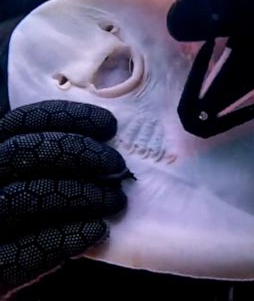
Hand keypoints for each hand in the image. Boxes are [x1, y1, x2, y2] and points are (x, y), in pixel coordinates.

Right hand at [0, 100, 127, 297]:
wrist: (0, 265)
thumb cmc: (41, 201)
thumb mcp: (36, 167)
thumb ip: (48, 146)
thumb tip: (91, 113)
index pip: (23, 121)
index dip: (69, 118)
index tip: (110, 126)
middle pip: (24, 153)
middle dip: (80, 154)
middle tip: (118, 165)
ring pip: (26, 197)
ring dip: (81, 196)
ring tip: (115, 200)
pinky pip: (21, 255)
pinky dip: (64, 239)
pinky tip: (97, 230)